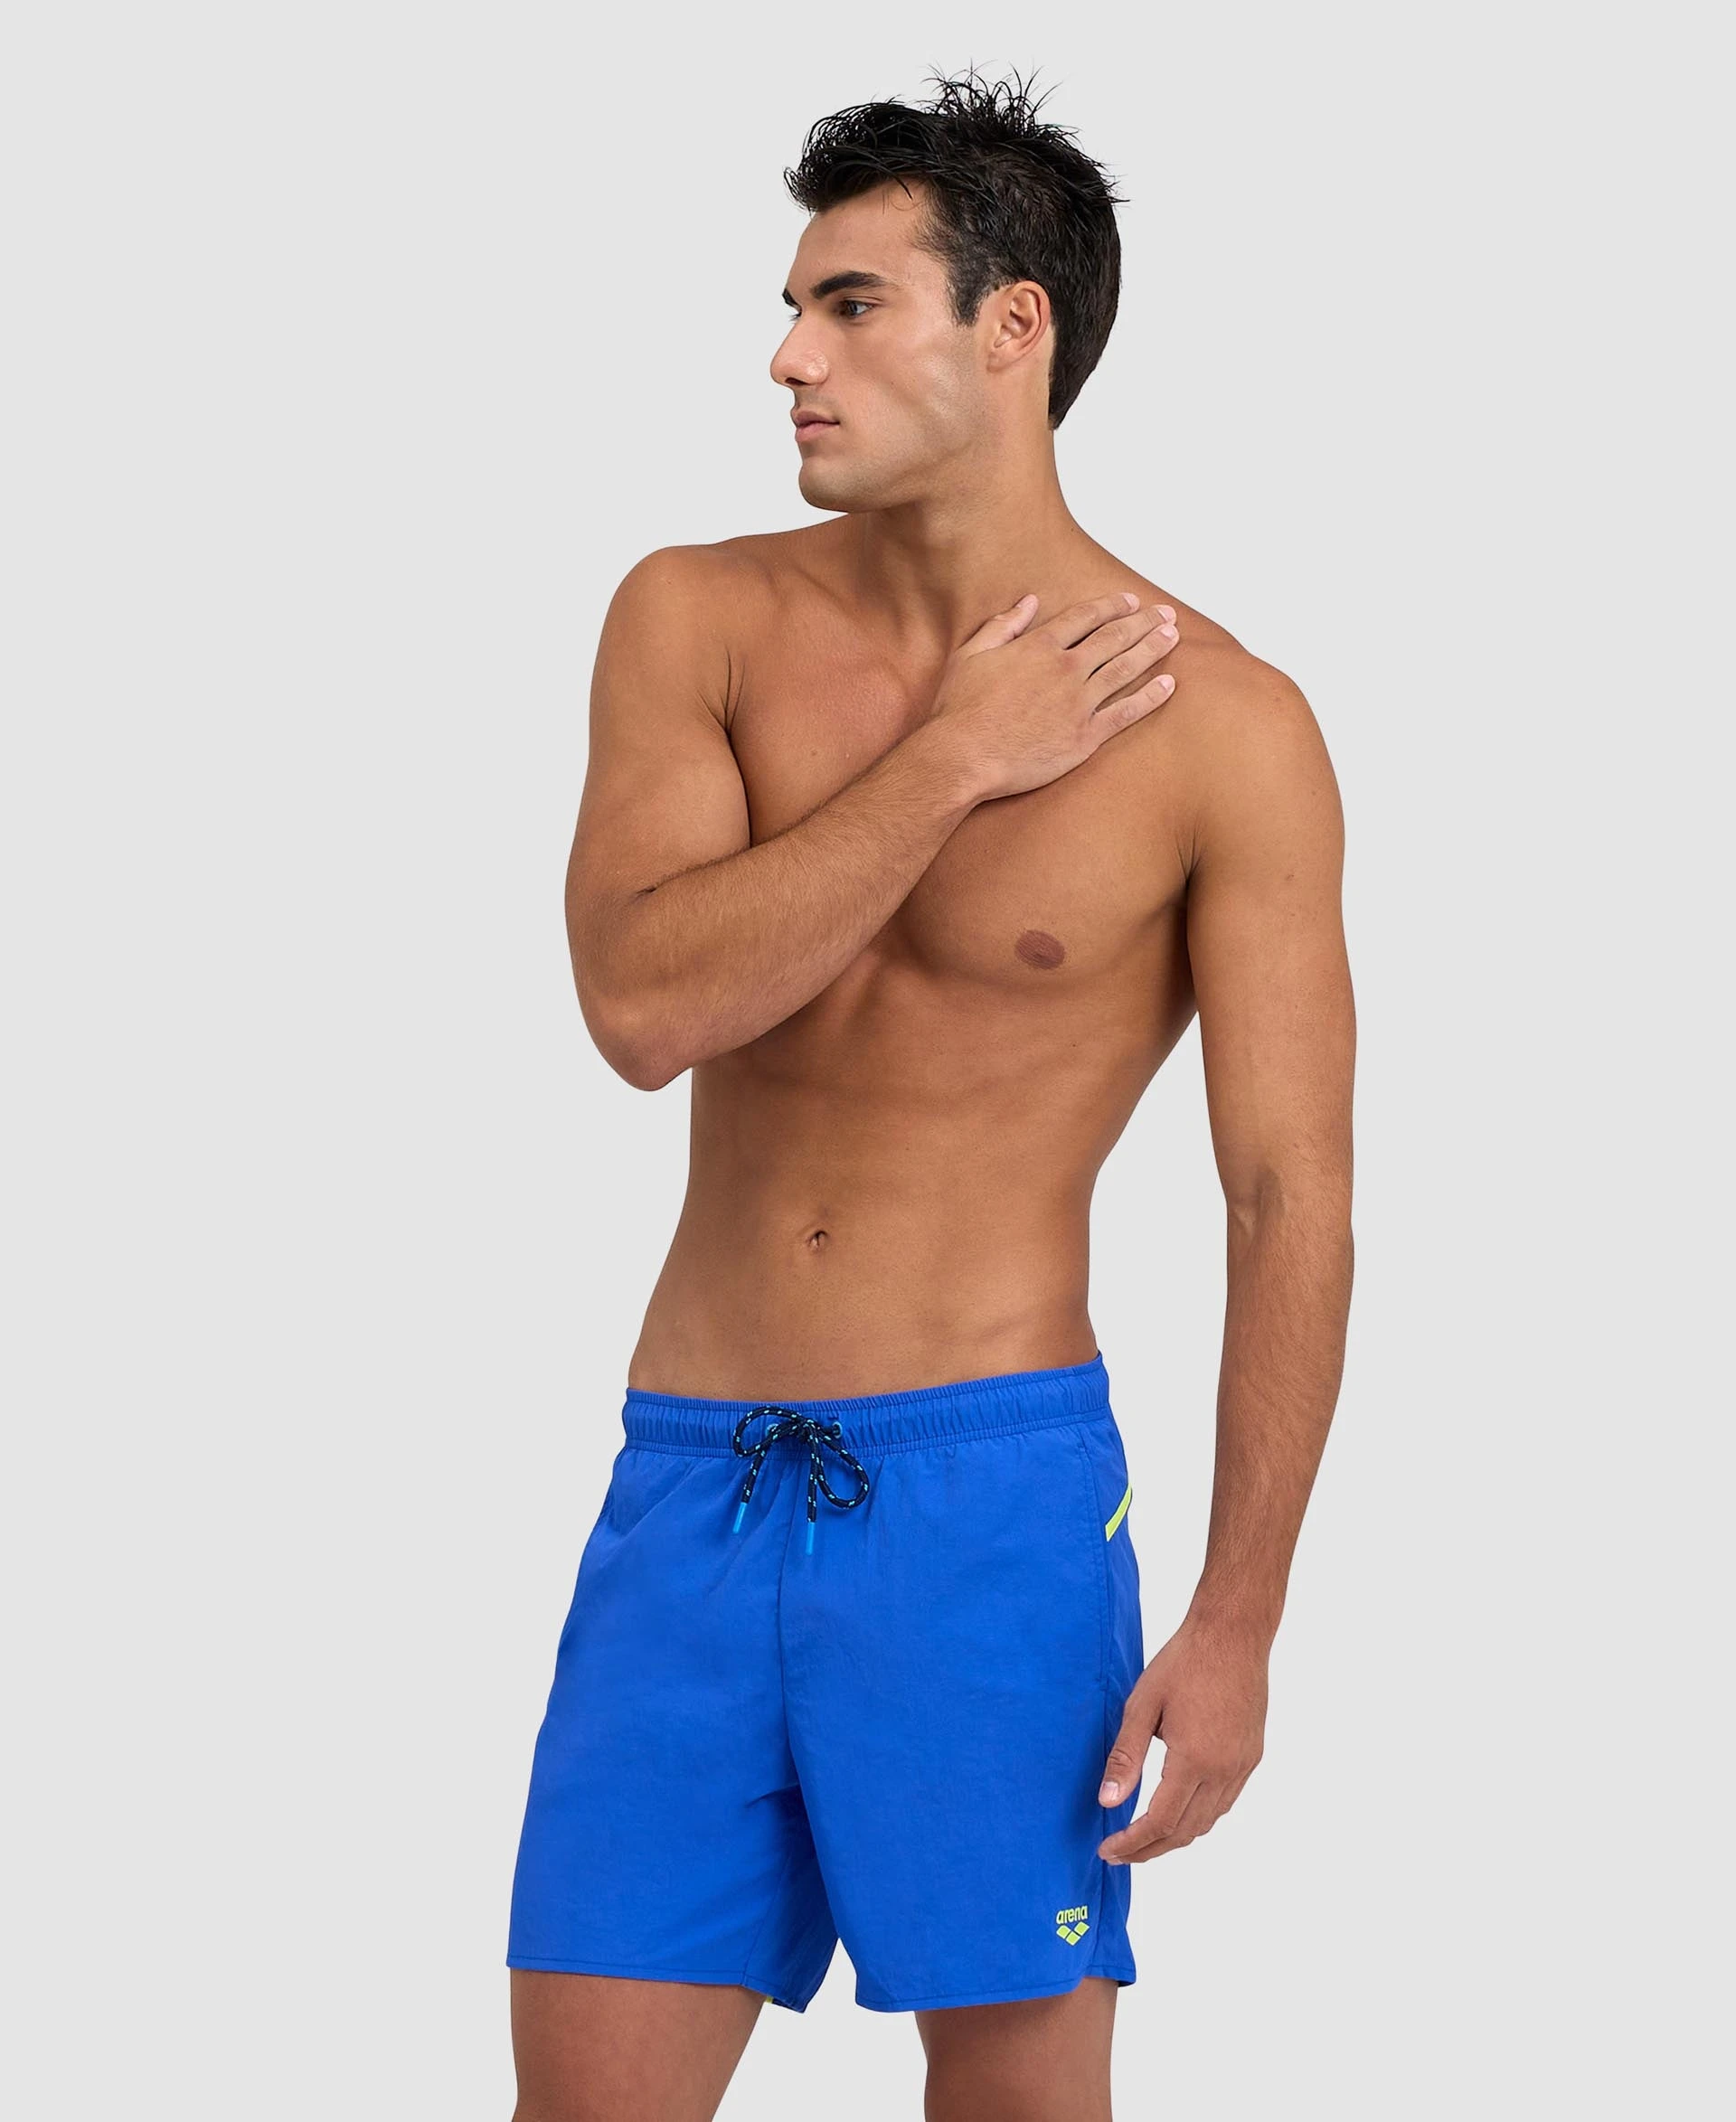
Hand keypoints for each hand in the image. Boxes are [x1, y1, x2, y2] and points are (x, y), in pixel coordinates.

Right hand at [927, 590, 1179, 803]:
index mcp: (1039, 646)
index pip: (1085, 617)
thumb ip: (1003, 625)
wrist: (963, 756)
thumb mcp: (971, 654)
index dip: (1112, 605)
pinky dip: (1150, 697)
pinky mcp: (1085, 737)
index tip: (1130, 601)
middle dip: (1143, 622)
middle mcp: (1065, 669)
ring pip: (1125, 668)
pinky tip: (1168, 685)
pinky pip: (1125, 712)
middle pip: (1114, 637)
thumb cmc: (959, 709)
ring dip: (1152, 649)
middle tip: (1166, 614)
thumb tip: (1028, 602)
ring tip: (1173, 636)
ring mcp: (1078, 703)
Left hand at [1096, 1618, 1267, 1863]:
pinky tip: (1178, 1809)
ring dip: (1176, 1836)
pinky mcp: (1252, 1756)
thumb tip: (1107, 1802)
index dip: (1133, 1843)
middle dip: (1150, 1849)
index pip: (1161, 1822)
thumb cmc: (1184, 1662)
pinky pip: (1225, 1801)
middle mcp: (1224, 1770)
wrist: (1233, 1634)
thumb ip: (1126, 1756)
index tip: (1107, 1852)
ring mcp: (1243, 1765)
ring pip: (1208, 1821)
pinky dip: (1199, 1816)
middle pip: (1186, 1831)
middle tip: (1120, 1854)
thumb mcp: (1143, 1704)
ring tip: (1144, 1838)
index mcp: (1195, 1759)